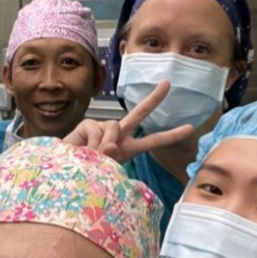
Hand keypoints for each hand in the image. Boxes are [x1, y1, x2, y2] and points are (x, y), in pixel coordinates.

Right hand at [64, 81, 193, 163]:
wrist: (65, 172)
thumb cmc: (87, 173)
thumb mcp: (106, 171)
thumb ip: (112, 159)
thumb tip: (110, 144)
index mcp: (128, 147)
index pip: (153, 141)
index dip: (171, 135)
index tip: (191, 128)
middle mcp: (118, 134)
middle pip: (139, 114)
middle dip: (154, 98)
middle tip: (168, 84)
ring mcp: (104, 128)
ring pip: (115, 128)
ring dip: (106, 145)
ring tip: (93, 158)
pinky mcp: (89, 124)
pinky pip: (98, 131)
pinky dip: (93, 144)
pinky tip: (83, 150)